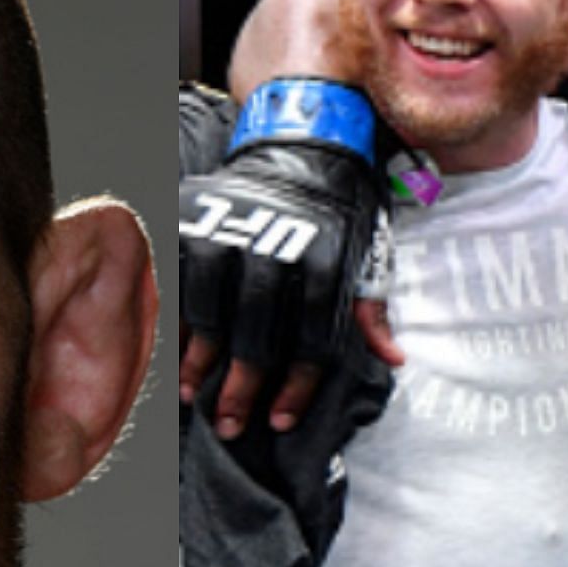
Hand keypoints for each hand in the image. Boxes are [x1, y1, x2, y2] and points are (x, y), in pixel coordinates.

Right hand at [179, 81, 386, 436]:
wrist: (302, 142)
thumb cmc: (340, 210)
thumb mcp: (368, 251)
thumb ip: (370, 308)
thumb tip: (391, 359)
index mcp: (325, 256)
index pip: (311, 334)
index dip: (297, 385)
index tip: (281, 422)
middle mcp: (276, 244)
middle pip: (257, 331)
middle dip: (243, 385)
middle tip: (231, 424)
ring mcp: (228, 230)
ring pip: (211, 310)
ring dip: (201, 360)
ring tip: (194, 395)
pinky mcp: (192, 218)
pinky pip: (178, 281)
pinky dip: (176, 321)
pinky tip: (176, 352)